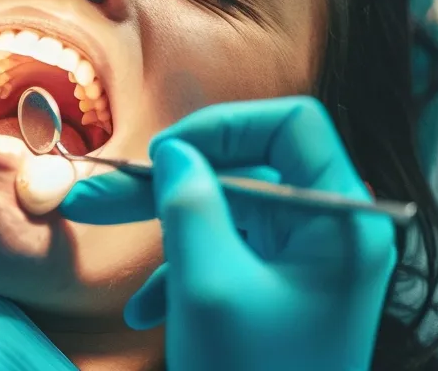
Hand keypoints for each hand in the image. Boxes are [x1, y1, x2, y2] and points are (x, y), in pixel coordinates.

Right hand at [60, 97, 395, 370]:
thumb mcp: (209, 286)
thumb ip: (189, 205)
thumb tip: (174, 151)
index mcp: (343, 222)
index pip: (290, 126)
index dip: (222, 127)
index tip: (161, 154)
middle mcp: (335, 236)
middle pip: (248, 171)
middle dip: (168, 183)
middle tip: (94, 196)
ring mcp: (309, 269)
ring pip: (230, 217)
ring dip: (166, 234)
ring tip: (104, 249)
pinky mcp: (283, 298)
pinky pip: (229, 259)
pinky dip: (183, 275)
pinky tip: (146, 312)